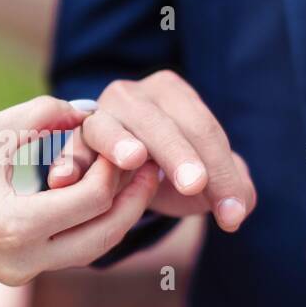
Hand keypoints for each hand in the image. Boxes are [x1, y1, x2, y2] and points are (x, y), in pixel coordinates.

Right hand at [0, 96, 161, 284]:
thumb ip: (40, 115)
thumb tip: (88, 107)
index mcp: (12, 227)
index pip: (90, 200)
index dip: (117, 169)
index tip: (127, 139)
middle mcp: (23, 261)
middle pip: (104, 236)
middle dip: (133, 200)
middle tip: (154, 165)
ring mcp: (22, 273)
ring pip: (91, 248)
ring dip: (116, 214)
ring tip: (135, 177)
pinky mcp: (20, 273)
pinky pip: (70, 249)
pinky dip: (88, 222)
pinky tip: (101, 191)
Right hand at [47, 70, 255, 231]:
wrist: (123, 173)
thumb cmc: (170, 170)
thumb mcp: (206, 176)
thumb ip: (231, 185)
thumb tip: (240, 207)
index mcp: (172, 93)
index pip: (202, 129)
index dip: (221, 171)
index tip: (233, 213)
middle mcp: (133, 95)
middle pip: (158, 123)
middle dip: (179, 155)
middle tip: (196, 186)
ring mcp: (98, 116)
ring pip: (108, 127)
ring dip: (119, 143)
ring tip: (133, 160)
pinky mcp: (72, 141)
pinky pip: (69, 151)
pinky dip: (68, 164)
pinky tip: (65, 181)